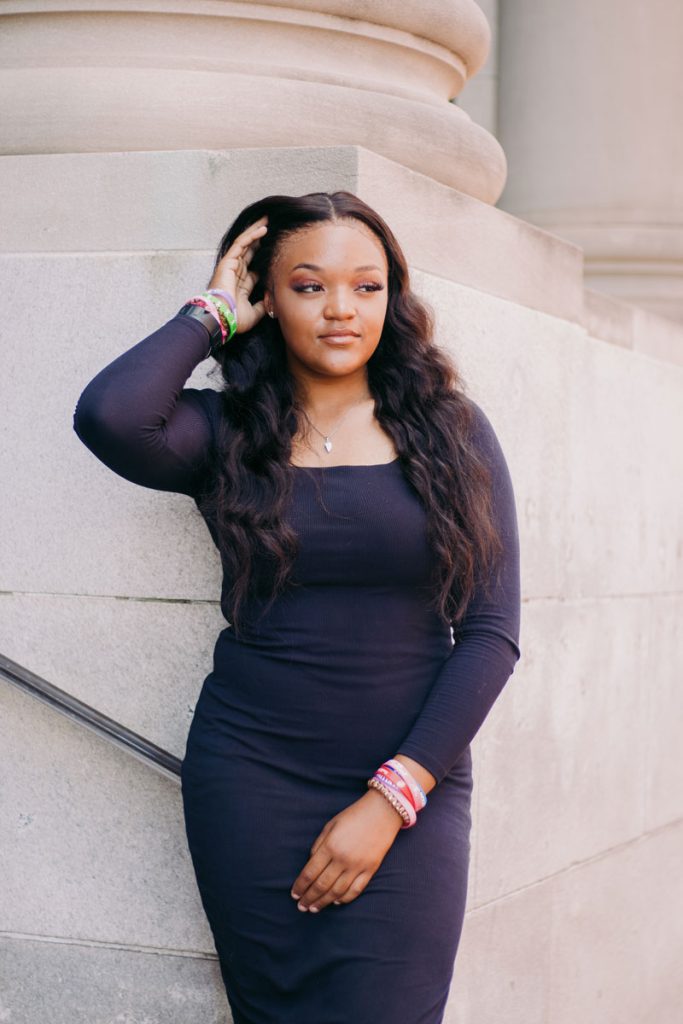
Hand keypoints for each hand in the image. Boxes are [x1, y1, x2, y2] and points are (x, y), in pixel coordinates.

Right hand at [206, 215, 268, 334]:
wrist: (223, 318)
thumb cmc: (234, 319)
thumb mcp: (254, 313)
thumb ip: (263, 306)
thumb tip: (271, 302)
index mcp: (240, 285)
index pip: (253, 268)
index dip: (263, 258)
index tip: (275, 250)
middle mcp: (235, 274)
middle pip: (249, 252)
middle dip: (259, 240)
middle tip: (271, 228)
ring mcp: (231, 266)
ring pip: (245, 244)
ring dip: (256, 231)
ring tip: (267, 220)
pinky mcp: (228, 261)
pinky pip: (241, 244)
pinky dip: (252, 235)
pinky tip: (263, 229)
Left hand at [290, 789, 403, 913]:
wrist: (382, 812)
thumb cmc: (353, 816)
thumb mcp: (330, 825)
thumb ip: (318, 845)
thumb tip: (311, 865)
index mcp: (330, 846)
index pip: (310, 872)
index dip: (300, 885)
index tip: (294, 894)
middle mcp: (343, 859)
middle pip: (322, 885)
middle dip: (309, 898)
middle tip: (301, 906)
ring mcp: (358, 866)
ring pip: (337, 892)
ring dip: (323, 902)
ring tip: (314, 908)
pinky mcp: (370, 870)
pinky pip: (355, 890)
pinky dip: (344, 899)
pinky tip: (335, 902)